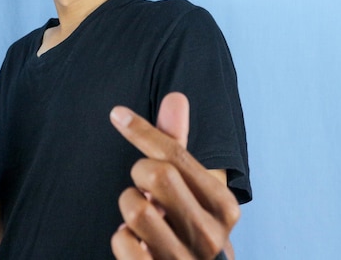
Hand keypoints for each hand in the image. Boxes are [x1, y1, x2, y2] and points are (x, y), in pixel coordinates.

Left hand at [109, 92, 239, 258]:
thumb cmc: (183, 225)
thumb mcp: (186, 187)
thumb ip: (177, 144)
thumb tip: (176, 96)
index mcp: (223, 206)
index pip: (176, 154)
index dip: (142, 130)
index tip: (117, 114)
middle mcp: (211, 236)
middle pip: (156, 174)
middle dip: (139, 173)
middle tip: (144, 186)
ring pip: (136, 209)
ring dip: (129, 206)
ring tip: (142, 218)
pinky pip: (122, 242)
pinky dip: (122, 237)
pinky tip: (136, 243)